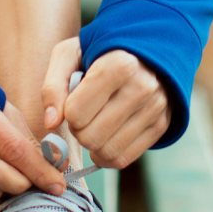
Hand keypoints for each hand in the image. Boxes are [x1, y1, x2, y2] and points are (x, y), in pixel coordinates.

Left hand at [41, 39, 172, 169]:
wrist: (144, 52)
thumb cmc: (99, 53)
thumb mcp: (70, 55)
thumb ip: (53, 86)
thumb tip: (50, 123)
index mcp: (119, 65)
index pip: (76, 113)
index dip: (67, 112)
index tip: (74, 100)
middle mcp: (143, 87)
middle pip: (91, 137)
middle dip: (79, 130)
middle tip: (83, 115)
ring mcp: (156, 108)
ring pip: (107, 151)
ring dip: (92, 144)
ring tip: (95, 124)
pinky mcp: (162, 125)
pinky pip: (124, 158)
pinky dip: (107, 155)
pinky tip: (104, 138)